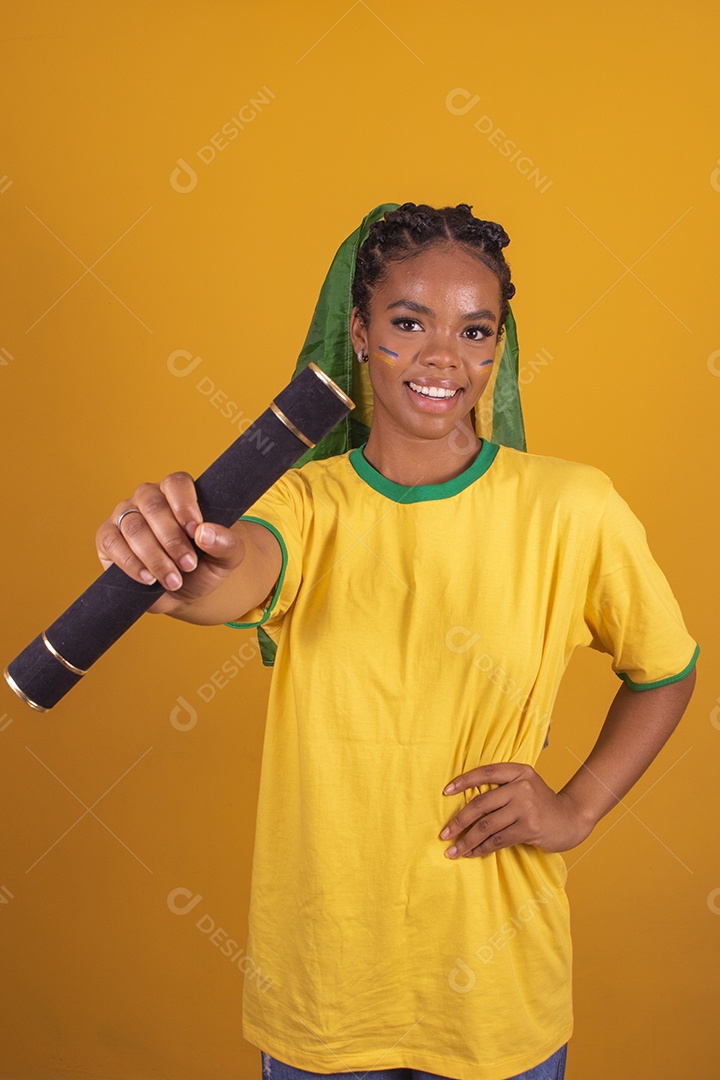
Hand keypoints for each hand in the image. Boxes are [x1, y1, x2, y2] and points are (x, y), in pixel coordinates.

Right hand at [95, 471, 246, 614]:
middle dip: (172, 539)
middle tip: (189, 564)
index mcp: (178, 493)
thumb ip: (226, 544)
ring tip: (174, 580)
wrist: (183, 593)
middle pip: (154, 506)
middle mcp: (148, 498)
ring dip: (155, 557)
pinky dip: (131, 563)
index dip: (185, 506)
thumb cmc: (205, 566)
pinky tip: (149, 579)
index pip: (177, 483)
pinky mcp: (108, 538)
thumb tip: (204, 533)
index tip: (196, 531)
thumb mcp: (226, 558)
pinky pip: (112, 542)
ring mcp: (125, 515)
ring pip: (133, 527)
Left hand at [439, 762, 592, 857]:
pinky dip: (483, 848)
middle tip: (445, 833)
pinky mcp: (529, 828)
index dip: (464, 781)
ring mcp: (526, 808)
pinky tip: (472, 853)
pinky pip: (499, 840)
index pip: (485, 772)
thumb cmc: (541, 803)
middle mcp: (521, 787)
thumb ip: (502, 787)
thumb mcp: (525, 785)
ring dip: (467, 840)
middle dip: (459, 820)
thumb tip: (466, 802)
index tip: (445, 792)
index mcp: (519, 771)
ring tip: (453, 850)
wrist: (571, 818)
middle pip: (481, 803)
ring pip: (487, 825)